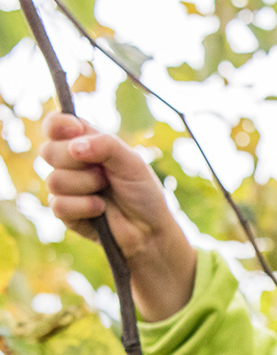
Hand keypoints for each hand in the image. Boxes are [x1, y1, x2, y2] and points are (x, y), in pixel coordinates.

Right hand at [41, 112, 196, 319]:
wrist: (149, 230)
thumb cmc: (143, 192)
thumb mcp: (132, 162)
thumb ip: (106, 145)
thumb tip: (75, 147)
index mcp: (85, 143)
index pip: (55, 124)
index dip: (58, 124)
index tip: (74, 130)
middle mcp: (70, 162)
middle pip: (48, 151)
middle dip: (78, 162)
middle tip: (104, 173)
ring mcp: (65, 187)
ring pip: (54, 180)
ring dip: (87, 186)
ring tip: (106, 192)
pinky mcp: (64, 212)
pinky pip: (59, 204)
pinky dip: (85, 207)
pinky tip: (101, 209)